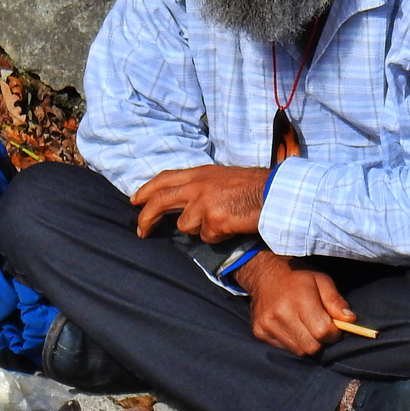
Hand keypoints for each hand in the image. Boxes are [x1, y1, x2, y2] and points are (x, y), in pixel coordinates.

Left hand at [131, 165, 267, 242]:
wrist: (274, 194)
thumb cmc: (254, 187)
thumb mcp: (222, 178)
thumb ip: (201, 187)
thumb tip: (184, 204)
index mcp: (199, 173)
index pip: (164, 178)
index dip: (147, 189)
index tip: (135, 200)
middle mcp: (197, 185)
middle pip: (161, 201)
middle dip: (146, 217)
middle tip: (140, 231)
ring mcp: (204, 203)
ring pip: (186, 226)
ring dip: (201, 229)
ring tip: (223, 221)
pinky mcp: (213, 220)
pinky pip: (207, 237)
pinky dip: (218, 237)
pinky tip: (233, 226)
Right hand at [234, 251, 355, 355]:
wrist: (263, 274)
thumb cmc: (298, 277)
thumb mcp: (322, 280)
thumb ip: (336, 301)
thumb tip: (350, 320)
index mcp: (299, 299)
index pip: (323, 331)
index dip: (334, 333)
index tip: (334, 327)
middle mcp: (281, 314)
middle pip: (311, 346)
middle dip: (321, 341)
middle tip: (320, 327)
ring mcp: (268, 325)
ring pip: (298, 351)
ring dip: (307, 343)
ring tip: (305, 326)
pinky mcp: (260, 332)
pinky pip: (284, 349)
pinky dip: (293, 342)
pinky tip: (291, 327)